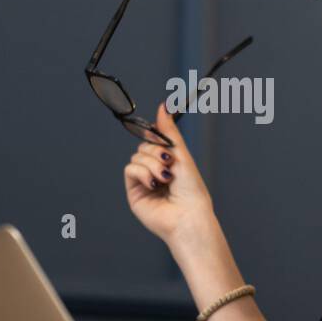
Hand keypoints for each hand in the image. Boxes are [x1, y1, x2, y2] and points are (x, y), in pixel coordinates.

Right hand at [123, 101, 216, 244]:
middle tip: (169, 162)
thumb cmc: (191, 189)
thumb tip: (163, 106)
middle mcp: (155, 172)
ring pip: (136, 157)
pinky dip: (142, 172)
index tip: (163, 139)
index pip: (154, 142)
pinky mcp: (134, 192)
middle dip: (156, 152)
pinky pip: (129, 169)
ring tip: (165, 177)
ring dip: (152, 164)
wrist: (188, 214)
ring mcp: (144, 182)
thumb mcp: (181, 154)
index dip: (156, 138)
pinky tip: (154, 183)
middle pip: (143, 147)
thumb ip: (169, 132)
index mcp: (168, 163)